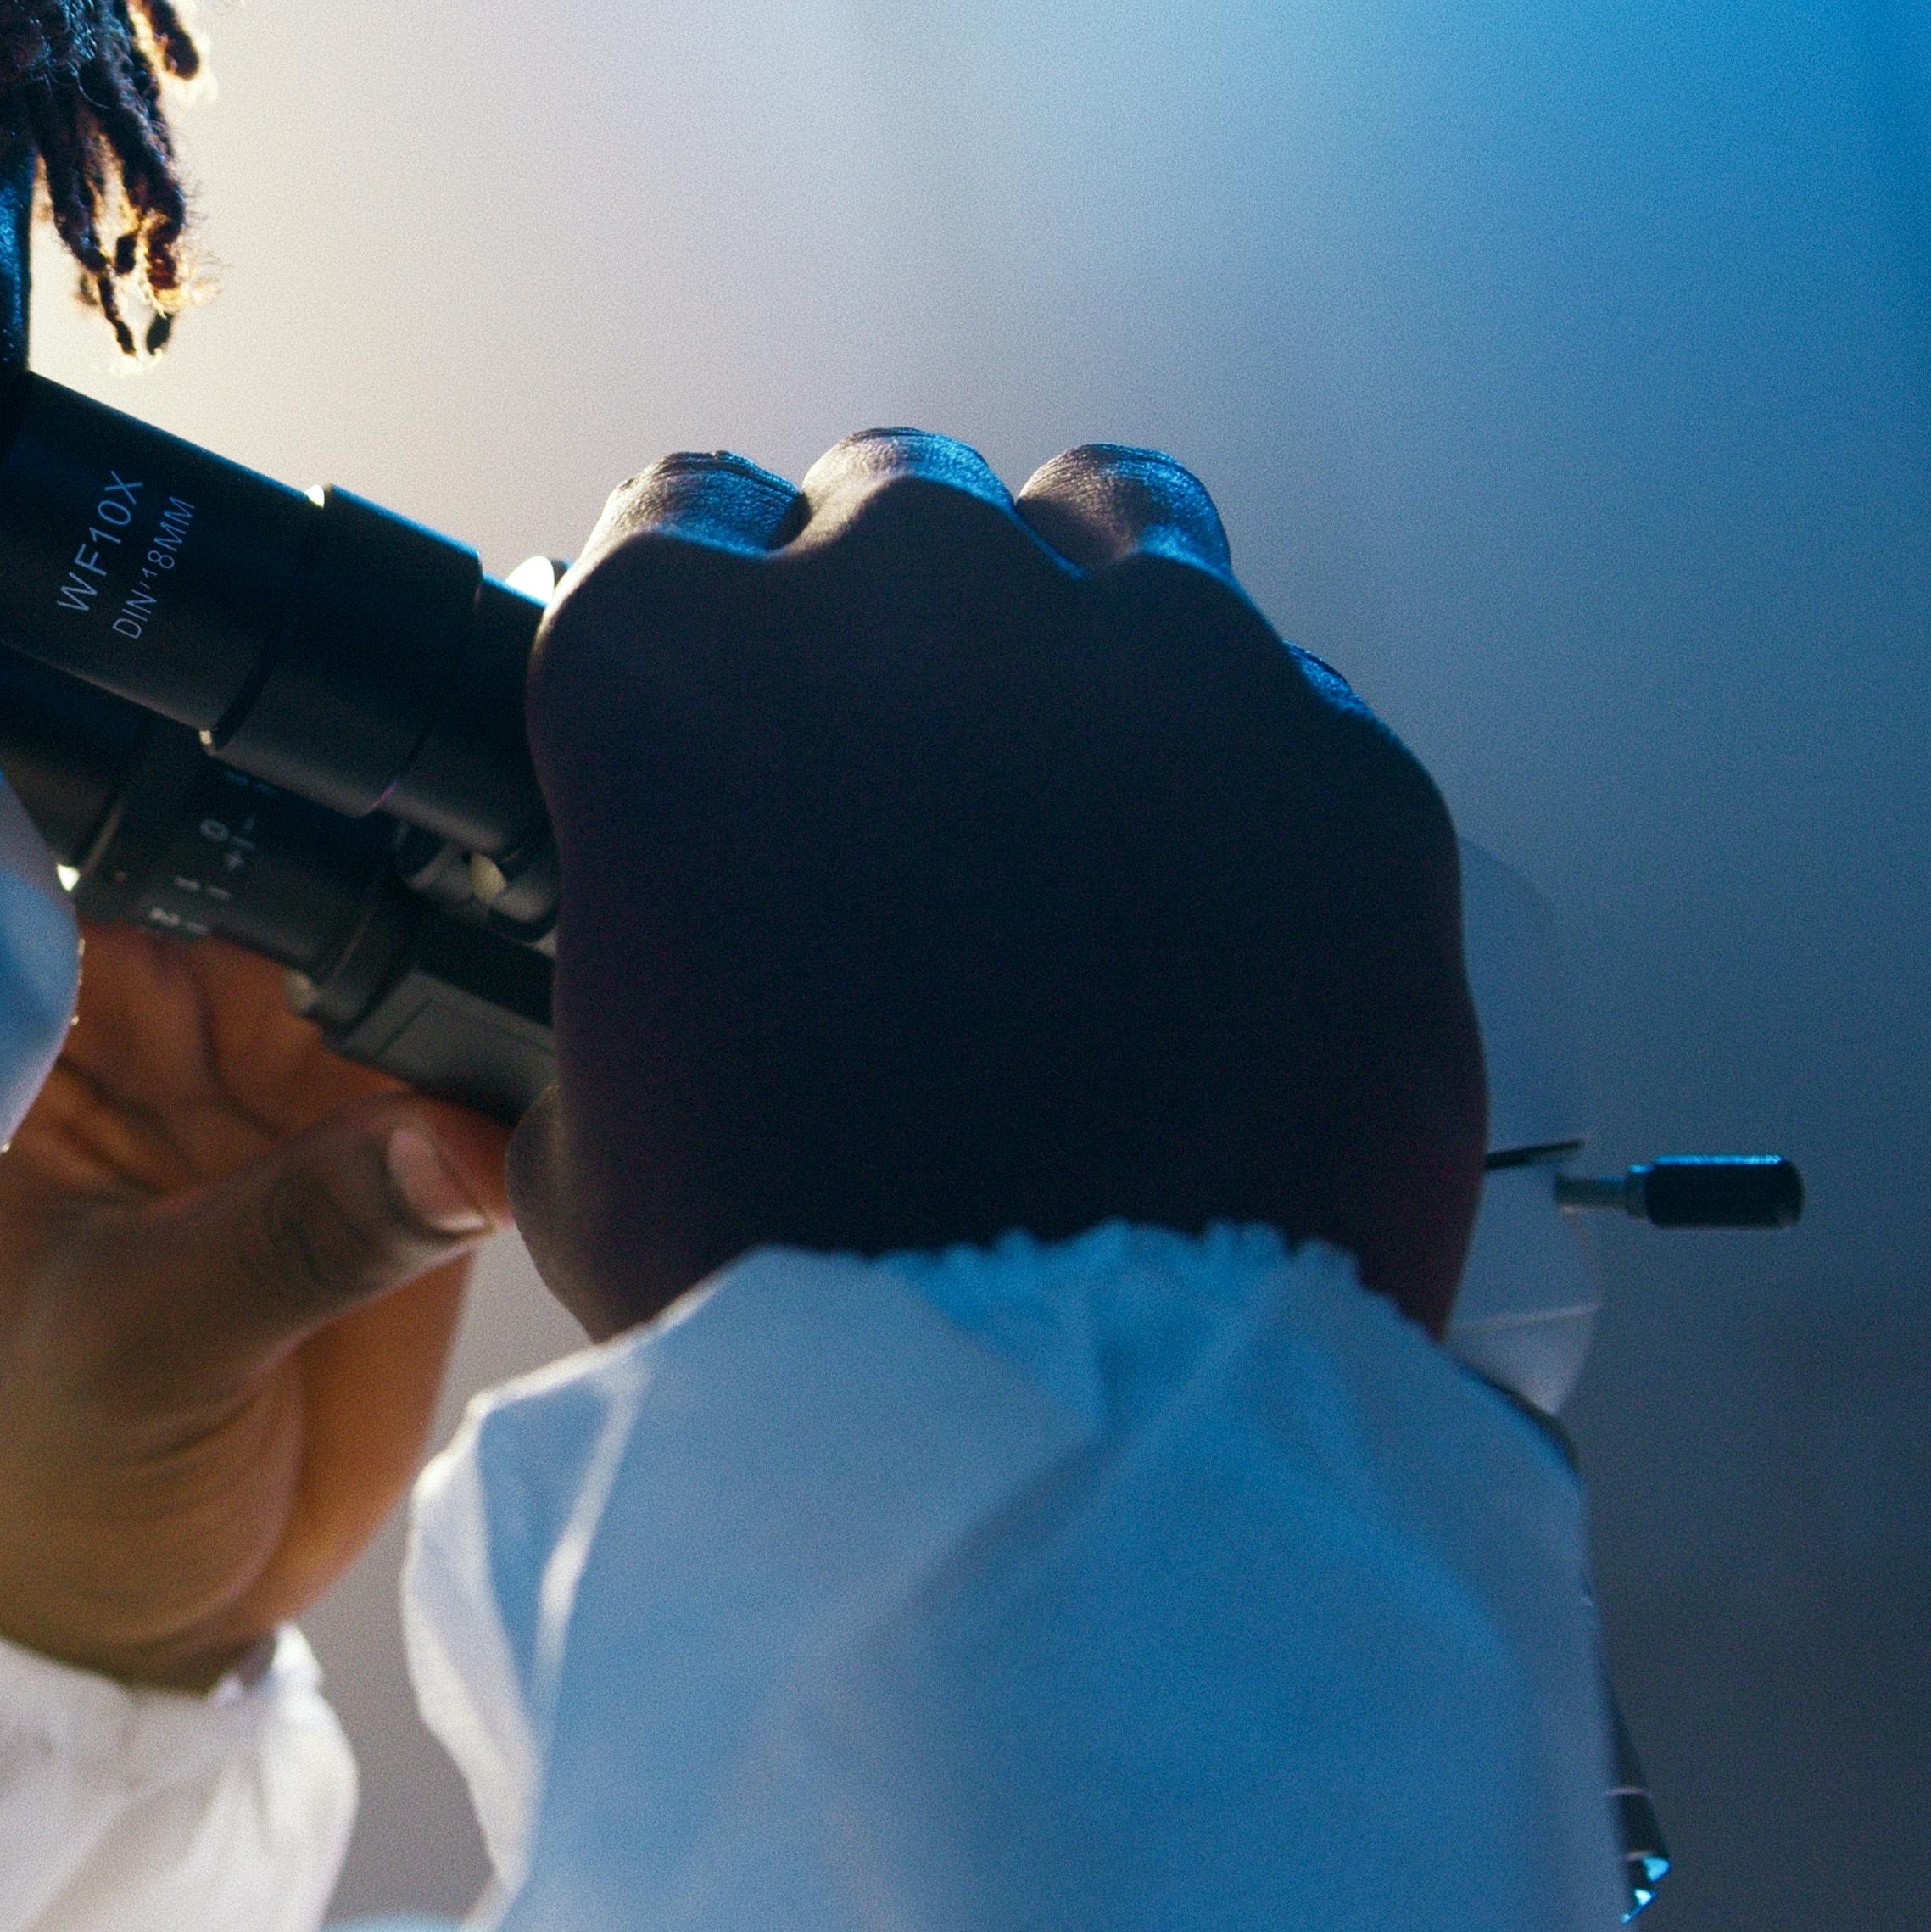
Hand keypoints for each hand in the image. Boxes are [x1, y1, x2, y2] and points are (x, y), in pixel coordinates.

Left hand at [0, 926, 507, 1691]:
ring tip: (526, 1074)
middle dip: (405, 938)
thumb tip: (455, 1145)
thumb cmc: (66, 1469)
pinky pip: (489, 1103)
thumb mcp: (148, 1346)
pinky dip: (533, 1109)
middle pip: (317, 920)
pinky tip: (563, 1126)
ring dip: (484, 1022)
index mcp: (64, 1038)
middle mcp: (185, 1038)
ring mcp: (304, 1097)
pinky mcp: (412, 1166)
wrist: (151, 1610)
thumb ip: (295, 1235)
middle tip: (484, 984)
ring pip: (419, 998)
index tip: (369, 890)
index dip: (264, 867)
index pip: (163, 886)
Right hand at [520, 432, 1479, 1340]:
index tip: (733, 681)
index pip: (675, 514)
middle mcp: (911, 605)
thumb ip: (616, 981)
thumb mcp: (590, 1138)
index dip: (702, 605)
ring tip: (1074, 754)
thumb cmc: (811, 1299)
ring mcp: (1152, 659)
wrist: (1071, 1431)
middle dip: (888, 608)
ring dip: (1073, 604)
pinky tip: (1208, 888)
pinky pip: (1280, 687)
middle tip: (902, 765)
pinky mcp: (1340, 760)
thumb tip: (653, 975)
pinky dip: (1235, 758)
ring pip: (1109, 515)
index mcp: (677, 672)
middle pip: (894, 500)